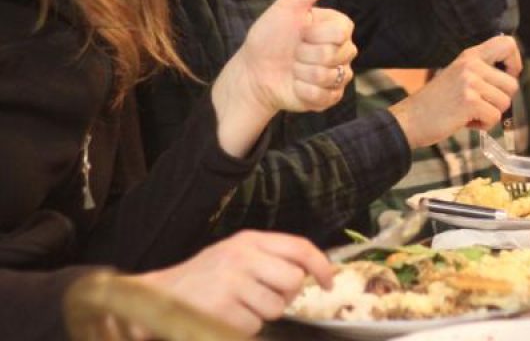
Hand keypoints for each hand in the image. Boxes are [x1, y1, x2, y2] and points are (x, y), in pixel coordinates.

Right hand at [137, 231, 332, 335]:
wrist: (163, 294)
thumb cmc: (206, 275)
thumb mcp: (237, 254)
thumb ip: (270, 257)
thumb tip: (308, 272)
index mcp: (249, 240)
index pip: (298, 247)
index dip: (320, 264)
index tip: (328, 281)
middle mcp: (243, 257)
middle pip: (292, 280)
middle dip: (286, 294)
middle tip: (265, 295)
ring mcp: (232, 283)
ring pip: (276, 307)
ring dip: (262, 313)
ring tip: (239, 305)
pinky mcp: (223, 310)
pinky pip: (254, 326)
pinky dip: (244, 327)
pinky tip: (226, 316)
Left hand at [213, 0, 356, 155]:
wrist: (252, 72)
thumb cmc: (269, 36)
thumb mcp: (289, 7)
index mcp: (336, 27)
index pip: (342, 31)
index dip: (316, 34)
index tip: (301, 32)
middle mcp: (341, 51)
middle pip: (337, 55)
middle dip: (306, 54)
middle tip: (293, 52)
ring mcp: (337, 76)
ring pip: (329, 77)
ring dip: (302, 74)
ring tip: (292, 69)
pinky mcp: (329, 98)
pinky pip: (325, 97)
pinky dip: (304, 92)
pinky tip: (295, 86)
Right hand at [388, 35, 520, 148]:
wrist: (410, 119)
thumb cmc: (436, 102)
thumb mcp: (458, 75)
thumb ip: (481, 71)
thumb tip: (511, 76)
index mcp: (470, 56)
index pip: (507, 44)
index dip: (514, 63)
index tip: (505, 77)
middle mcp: (472, 65)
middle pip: (512, 84)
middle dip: (500, 100)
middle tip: (479, 104)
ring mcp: (471, 83)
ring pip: (505, 103)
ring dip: (490, 114)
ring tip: (468, 112)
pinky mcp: (470, 102)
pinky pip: (495, 118)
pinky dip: (483, 126)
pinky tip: (465, 121)